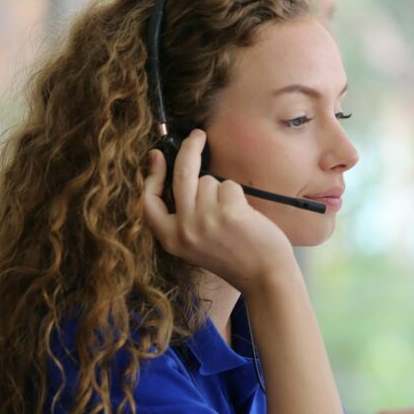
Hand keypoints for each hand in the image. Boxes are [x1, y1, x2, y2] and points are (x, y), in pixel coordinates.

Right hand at [142, 131, 294, 289]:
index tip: (157, 155)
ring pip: (208, 181)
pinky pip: (228, 186)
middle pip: (180, 176)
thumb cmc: (235, 256)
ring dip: (222, 191)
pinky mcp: (227, 213)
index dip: (151, 176)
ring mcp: (204, 221)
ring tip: (233, 216)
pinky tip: (244, 217)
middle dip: (189, 149)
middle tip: (198, 137)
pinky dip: (238, 195)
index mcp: (171, 240)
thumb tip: (179, 173)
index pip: (148, 202)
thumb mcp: (196, 243)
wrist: (265, 277)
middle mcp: (184, 230)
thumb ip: (184, 216)